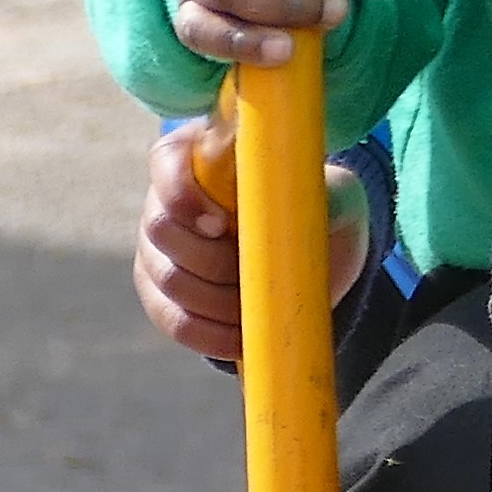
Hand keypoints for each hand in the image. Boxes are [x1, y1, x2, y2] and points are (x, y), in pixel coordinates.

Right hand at [134, 120, 370, 359]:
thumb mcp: (333, 193)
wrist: (317, 258)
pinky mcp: (163, 295)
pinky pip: (172, 320)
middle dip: (211, 259)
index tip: (222, 224)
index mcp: (201, 155)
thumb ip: (318, 188)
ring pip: (167, 278)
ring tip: (257, 303)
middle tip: (255, 271)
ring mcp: (158, 249)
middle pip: (159, 228)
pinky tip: (241, 336)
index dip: (184, 196)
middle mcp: (167, 198)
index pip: (167, 162)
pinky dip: (208, 333)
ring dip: (215, 299)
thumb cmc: (321, 211)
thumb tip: (301, 199)